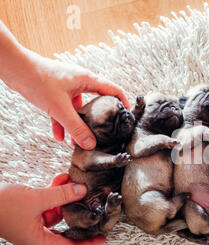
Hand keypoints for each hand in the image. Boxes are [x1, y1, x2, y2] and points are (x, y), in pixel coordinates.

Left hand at [0, 21, 129, 149]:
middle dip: (97, 120)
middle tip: (103, 132)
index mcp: (88, 80)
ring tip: (76, 142)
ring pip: (78, 109)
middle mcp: (80, 82)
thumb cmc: (38, 80)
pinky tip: (58, 136)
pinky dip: (62, 122)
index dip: (123, 102)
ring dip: (77, 124)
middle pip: (96, 102)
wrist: (14, 69)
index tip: (127, 116)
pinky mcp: (56, 92)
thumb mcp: (60, 109)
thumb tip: (90, 144)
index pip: (113, 90)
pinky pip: (64, 109)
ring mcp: (68, 87)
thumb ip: (76, 128)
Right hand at [0, 174, 105, 244]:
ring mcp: (30, 224)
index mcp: (38, 241)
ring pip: (55, 212)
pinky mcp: (25, 213)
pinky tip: (59, 180)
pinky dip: (53, 194)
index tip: (102, 238)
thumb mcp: (37, 199)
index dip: (87, 244)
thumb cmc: (1, 206)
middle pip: (64, 226)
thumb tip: (81, 190)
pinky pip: (45, 205)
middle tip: (90, 200)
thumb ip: (61, 195)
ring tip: (72, 181)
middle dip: (76, 210)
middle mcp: (36, 236)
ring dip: (64, 196)